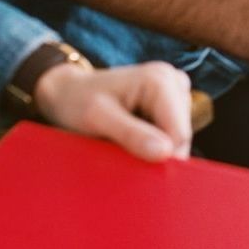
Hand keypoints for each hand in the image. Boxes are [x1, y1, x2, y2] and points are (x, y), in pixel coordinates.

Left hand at [35, 60, 194, 160]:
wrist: (67, 93)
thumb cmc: (77, 102)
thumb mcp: (97, 118)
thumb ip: (131, 135)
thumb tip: (166, 153)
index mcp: (159, 80)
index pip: (179, 134)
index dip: (161, 159)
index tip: (131, 167)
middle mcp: (173, 80)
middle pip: (181, 136)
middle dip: (157, 153)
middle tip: (121, 152)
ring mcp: (175, 90)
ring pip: (179, 137)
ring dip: (154, 148)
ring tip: (124, 140)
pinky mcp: (172, 102)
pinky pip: (173, 133)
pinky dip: (155, 142)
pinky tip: (134, 135)